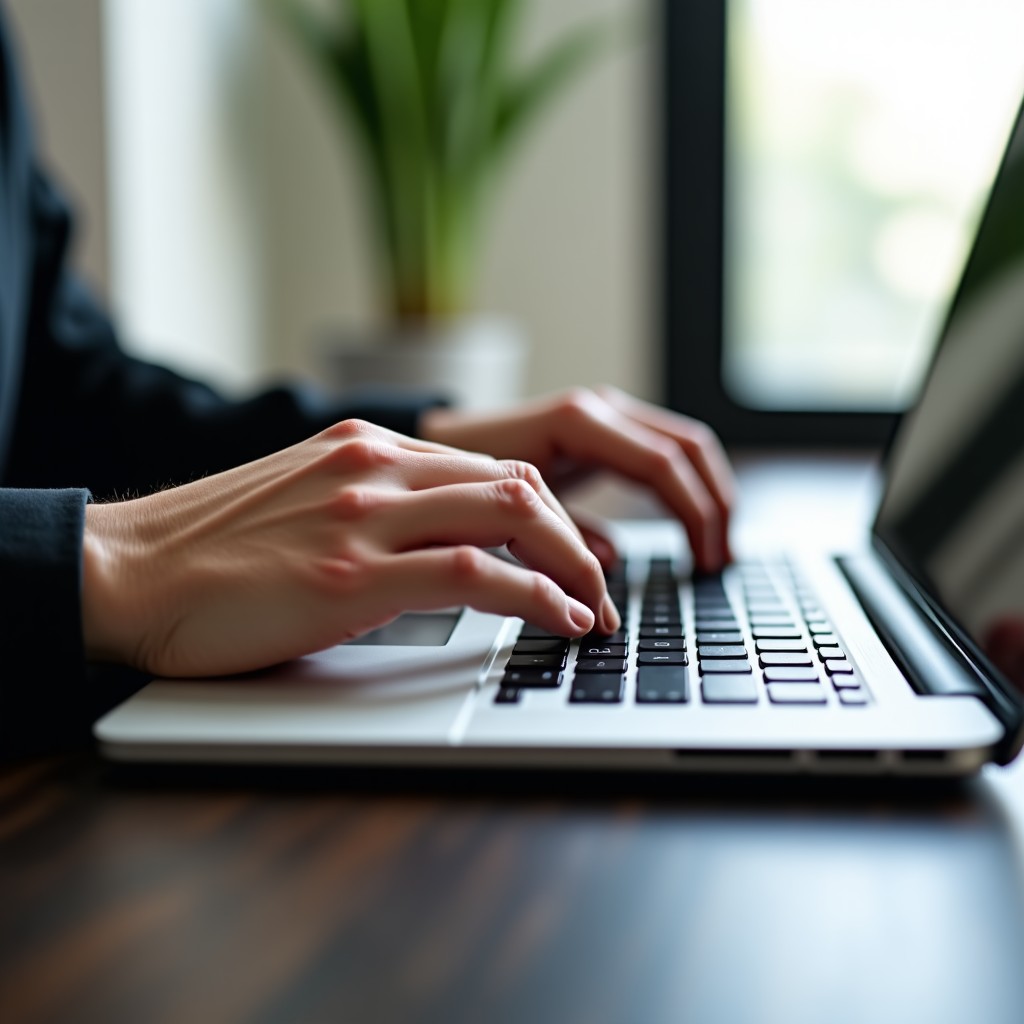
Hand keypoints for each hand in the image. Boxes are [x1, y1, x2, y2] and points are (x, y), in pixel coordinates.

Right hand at [81, 419, 617, 676]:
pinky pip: (475, 574)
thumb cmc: (212, 551)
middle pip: (519, 485)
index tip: (574, 557)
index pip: (493, 468)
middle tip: (601, 587)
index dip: (552, 516)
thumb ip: (378, 508)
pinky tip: (560, 621)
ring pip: (514, 516)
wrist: (128, 571)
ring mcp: (366, 517)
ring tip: (594, 611)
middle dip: (578, 539)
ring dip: (573, 567)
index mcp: (368, 449)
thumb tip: (446, 547)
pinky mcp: (351, 576)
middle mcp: (376, 468)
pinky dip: (536, 596)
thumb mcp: (310, 503)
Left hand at [420, 386, 734, 571]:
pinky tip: (693, 527)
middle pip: (687, 447)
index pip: (660, 464)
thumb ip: (562, 536)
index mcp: (577, 422)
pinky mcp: (609, 428)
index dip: (691, 514)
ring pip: (685, 445)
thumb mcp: (513, 510)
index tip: (703, 561)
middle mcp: (600, 408)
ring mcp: (608, 413)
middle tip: (720, 560)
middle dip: (714, 504)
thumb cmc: (467, 476)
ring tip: (716, 549)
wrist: (441, 443)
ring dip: (709, 495)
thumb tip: (609, 567)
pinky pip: (666, 452)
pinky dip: (687, 488)